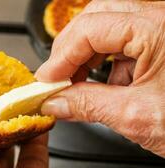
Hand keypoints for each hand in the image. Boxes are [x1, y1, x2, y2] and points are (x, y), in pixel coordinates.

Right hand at [36, 0, 164, 156]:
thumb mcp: (136, 116)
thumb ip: (88, 106)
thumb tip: (55, 102)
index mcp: (159, 29)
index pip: (90, 28)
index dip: (61, 55)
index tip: (47, 80)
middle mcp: (161, 19)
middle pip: (96, 18)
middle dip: (70, 49)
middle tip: (58, 76)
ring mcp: (161, 28)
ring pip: (106, 27)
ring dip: (85, 55)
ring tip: (77, 83)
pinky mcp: (160, 42)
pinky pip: (121, 41)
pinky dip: (104, 62)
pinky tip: (103, 84)